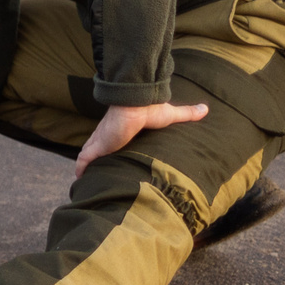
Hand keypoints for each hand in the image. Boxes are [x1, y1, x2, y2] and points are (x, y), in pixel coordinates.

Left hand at [74, 100, 209, 171]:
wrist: (137, 104)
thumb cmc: (151, 109)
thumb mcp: (171, 115)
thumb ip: (187, 114)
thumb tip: (206, 108)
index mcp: (121, 129)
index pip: (111, 139)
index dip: (108, 146)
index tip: (108, 156)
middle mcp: (108, 135)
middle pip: (96, 148)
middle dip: (94, 158)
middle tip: (94, 172)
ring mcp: (101, 140)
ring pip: (88, 154)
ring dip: (85, 165)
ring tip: (84, 179)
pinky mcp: (98, 145)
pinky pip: (84, 158)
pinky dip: (81, 167)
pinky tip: (78, 177)